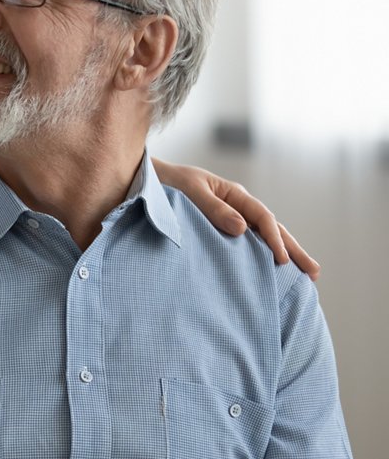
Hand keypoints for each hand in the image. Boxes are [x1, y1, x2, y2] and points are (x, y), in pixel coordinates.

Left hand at [153, 159, 318, 279]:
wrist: (145, 181)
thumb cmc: (166, 184)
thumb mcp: (190, 192)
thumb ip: (213, 209)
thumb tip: (242, 229)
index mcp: (233, 194)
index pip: (262, 217)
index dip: (274, 239)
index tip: (282, 260)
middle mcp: (236, 206)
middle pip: (272, 228)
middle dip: (292, 250)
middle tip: (314, 273)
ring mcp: (230, 219)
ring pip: (263, 237)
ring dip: (283, 254)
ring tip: (304, 276)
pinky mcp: (219, 231)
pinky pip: (246, 244)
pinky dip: (261, 256)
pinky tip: (270, 271)